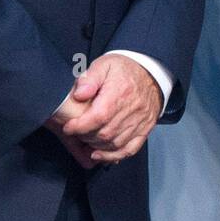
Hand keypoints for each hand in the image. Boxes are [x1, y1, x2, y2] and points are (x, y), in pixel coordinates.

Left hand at [45, 54, 162, 166]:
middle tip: (76, 133)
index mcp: (120, 93)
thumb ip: (89, 79)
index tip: (68, 127)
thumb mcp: (104, 65)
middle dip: (86, 137)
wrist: (151, 73)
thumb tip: (79, 94)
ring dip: (97, 147)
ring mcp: (140, 122)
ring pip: (115, 143)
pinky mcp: (144, 130)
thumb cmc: (125, 70)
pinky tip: (100, 154)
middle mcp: (132, 110)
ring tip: (85, 142)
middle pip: (105, 133)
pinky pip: (129, 149)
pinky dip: (114, 156)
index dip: (80, 126)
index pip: (98, 116)